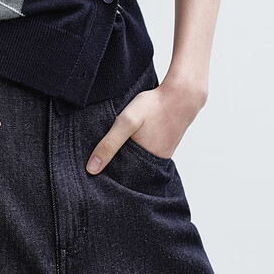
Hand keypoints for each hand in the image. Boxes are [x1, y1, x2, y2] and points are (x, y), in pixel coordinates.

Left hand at [85, 77, 205, 174]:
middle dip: (116, 163)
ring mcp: (161, 156)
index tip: (93, 167)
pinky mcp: (164, 146)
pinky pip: (146, 151)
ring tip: (118, 143)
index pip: (119, 177)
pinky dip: (137, 146)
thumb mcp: (126, 122)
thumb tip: (92, 168)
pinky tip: (133, 136)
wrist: (182, 95)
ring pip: (137, 159)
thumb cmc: (154, 106)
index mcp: (144, 164)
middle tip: (104, 151)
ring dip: (126, 153)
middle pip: (128, 169)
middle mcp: (154, 164)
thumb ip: (109, 144)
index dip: (106, 171)